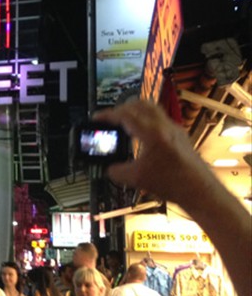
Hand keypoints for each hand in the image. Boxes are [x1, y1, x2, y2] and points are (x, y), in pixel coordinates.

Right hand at [93, 100, 209, 206]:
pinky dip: (145, 121)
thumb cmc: (171, 184)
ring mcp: (174, 129)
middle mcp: (164, 126)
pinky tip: (140, 136)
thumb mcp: (136, 179)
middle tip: (110, 119)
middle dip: (121, 108)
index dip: (107, 115)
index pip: (125, 115)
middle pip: (140, 104)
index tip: (96, 118)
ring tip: (123, 123)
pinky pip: (159, 119)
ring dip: (135, 112)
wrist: (199, 190)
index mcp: (152, 133)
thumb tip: (107, 168)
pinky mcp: (180, 135)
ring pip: (151, 109)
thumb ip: (116, 172)